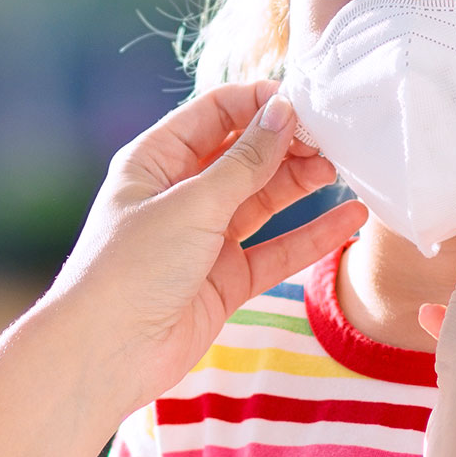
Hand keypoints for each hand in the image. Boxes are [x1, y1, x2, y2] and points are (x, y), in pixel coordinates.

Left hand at [49, 82, 366, 413]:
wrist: (106, 353)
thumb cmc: (130, 268)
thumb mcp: (191, 204)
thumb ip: (244, 162)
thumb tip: (282, 113)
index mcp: (155, 161)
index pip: (215, 114)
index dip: (259, 104)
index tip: (306, 102)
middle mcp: (180, 195)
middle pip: (243, 155)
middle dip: (287, 144)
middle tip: (334, 139)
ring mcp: (203, 238)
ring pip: (263, 200)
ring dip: (301, 183)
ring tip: (344, 168)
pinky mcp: (225, 280)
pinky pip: (276, 250)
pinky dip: (311, 235)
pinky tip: (349, 218)